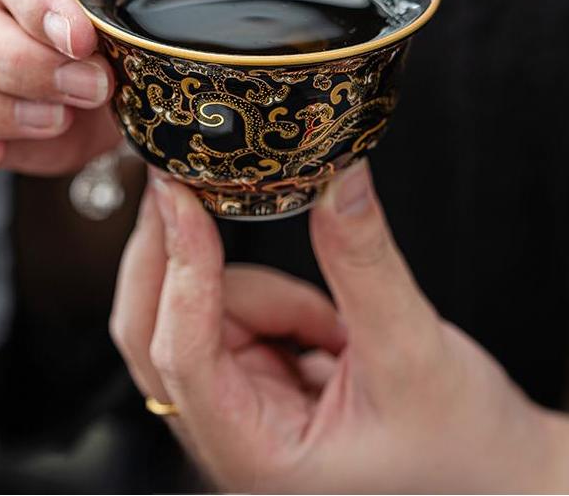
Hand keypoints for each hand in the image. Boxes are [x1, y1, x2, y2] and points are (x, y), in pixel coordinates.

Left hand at [112, 162, 568, 492]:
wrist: (487, 471)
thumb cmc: (457, 448)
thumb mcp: (411, 352)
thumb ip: (362, 263)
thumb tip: (335, 178)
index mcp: (256, 455)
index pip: (186, 355)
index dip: (180, 270)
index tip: (180, 197)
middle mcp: (229, 435)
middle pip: (156, 330)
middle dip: (174, 257)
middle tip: (187, 185)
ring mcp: (237, 408)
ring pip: (202, 310)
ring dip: (263, 293)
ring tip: (336, 330)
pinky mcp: (253, 380)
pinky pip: (234, 312)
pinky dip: (276, 299)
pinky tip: (326, 331)